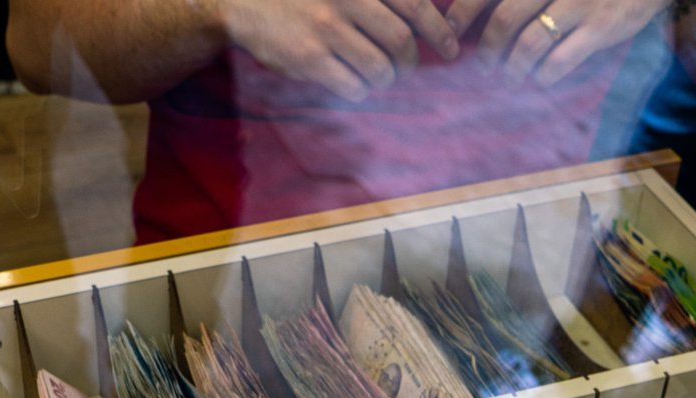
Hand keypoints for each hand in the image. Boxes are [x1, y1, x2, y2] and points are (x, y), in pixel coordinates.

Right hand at [213, 0, 461, 101]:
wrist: (244, 3)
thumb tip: (425, 15)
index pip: (415, 5)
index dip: (439, 30)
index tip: (451, 48)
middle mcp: (347, 1)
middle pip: (401, 41)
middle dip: (411, 62)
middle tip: (406, 69)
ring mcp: (327, 30)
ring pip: (379, 68)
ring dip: (384, 79)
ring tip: (376, 77)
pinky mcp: (309, 59)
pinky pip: (352, 85)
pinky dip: (360, 90)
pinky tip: (352, 85)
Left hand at [445, 0, 669, 86]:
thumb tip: (468, 12)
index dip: (461, 13)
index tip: (449, 33)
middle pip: (503, 20)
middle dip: (486, 50)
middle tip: (483, 64)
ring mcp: (580, 2)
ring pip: (529, 44)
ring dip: (513, 69)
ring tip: (510, 77)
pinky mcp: (602, 26)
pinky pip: (559, 61)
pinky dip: (543, 76)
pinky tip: (541, 78)